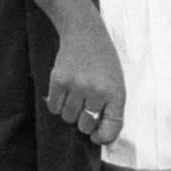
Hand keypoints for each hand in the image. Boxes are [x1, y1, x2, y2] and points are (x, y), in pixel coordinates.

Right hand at [45, 21, 126, 141]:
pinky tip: (64, 91)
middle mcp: (97, 91)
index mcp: (116, 93)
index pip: (110, 128)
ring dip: (70, 112)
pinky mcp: (58, 80)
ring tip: (75, 96)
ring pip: (68, 118)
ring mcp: (77, 86)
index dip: (103, 137)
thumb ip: (111, 108)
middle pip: (85, 126)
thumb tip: (99, 136)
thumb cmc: (103, 61)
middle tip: (85, 108)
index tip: (97, 137)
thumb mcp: (116, 83)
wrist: (85, 33)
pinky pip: (54, 107)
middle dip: (84, 122)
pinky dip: (57, 104)